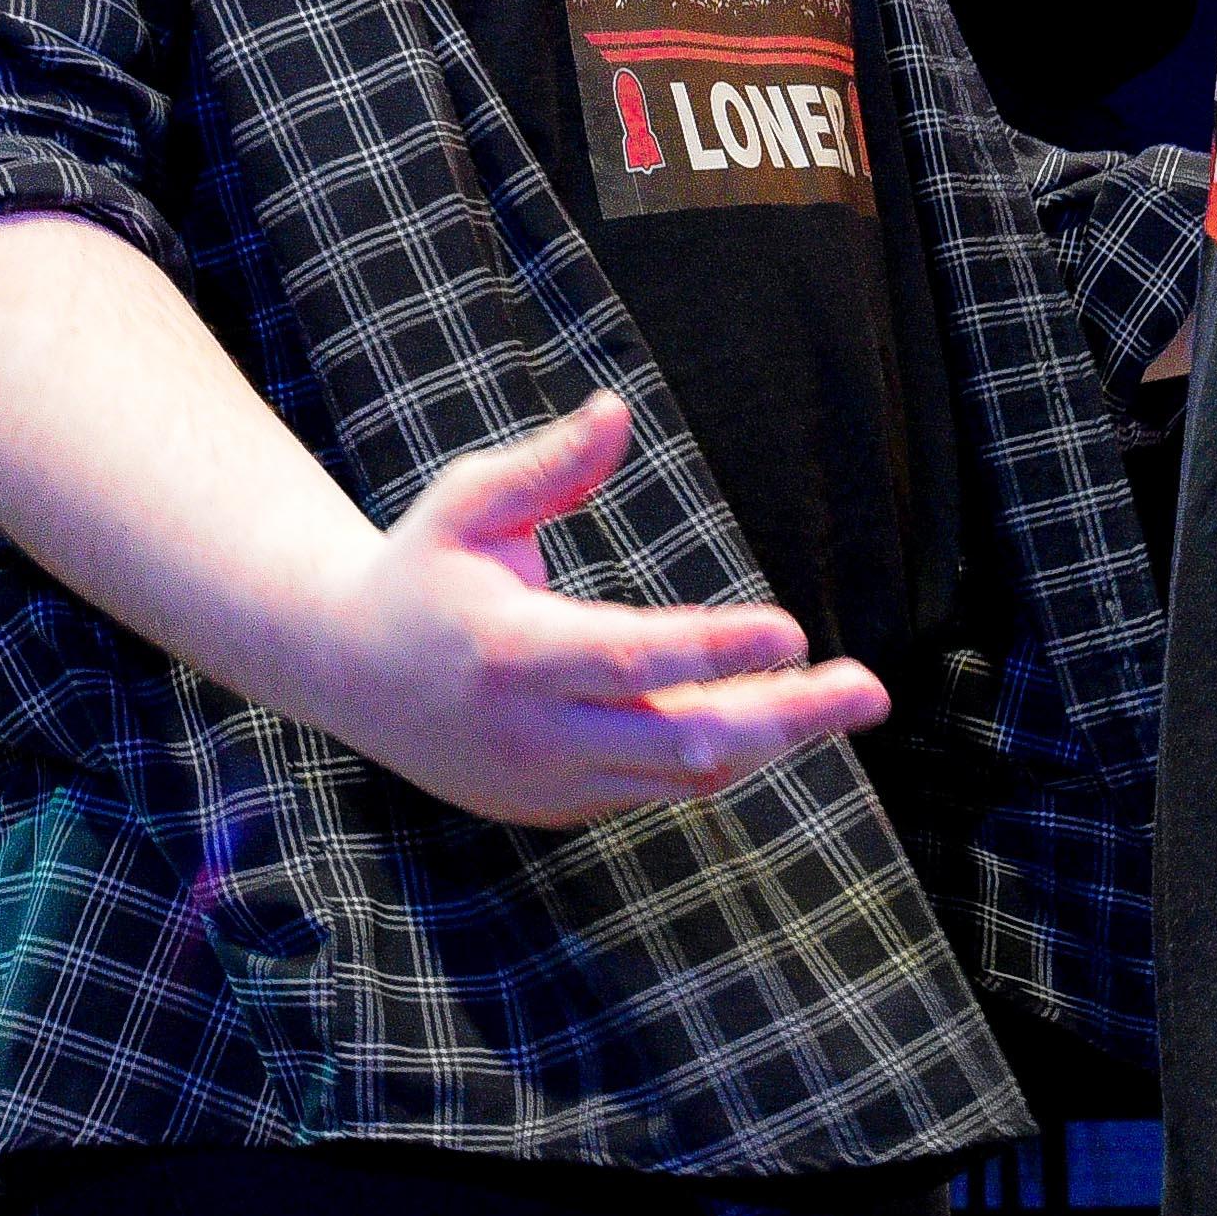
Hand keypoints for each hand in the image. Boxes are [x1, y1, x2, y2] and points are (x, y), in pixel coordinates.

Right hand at [296, 395, 889, 828]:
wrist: (344, 671)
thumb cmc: (421, 566)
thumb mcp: (468, 502)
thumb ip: (547, 464)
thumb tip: (616, 408)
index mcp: (510, 653)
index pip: (634, 661)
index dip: (717, 649)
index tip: (794, 630)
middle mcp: (534, 732)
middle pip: (683, 741)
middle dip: (788, 717)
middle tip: (871, 690)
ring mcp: (547, 782)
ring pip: (683, 777)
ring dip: (770, 738)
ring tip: (843, 699)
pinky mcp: (557, 807)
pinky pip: (656, 788)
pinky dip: (718, 753)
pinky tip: (772, 714)